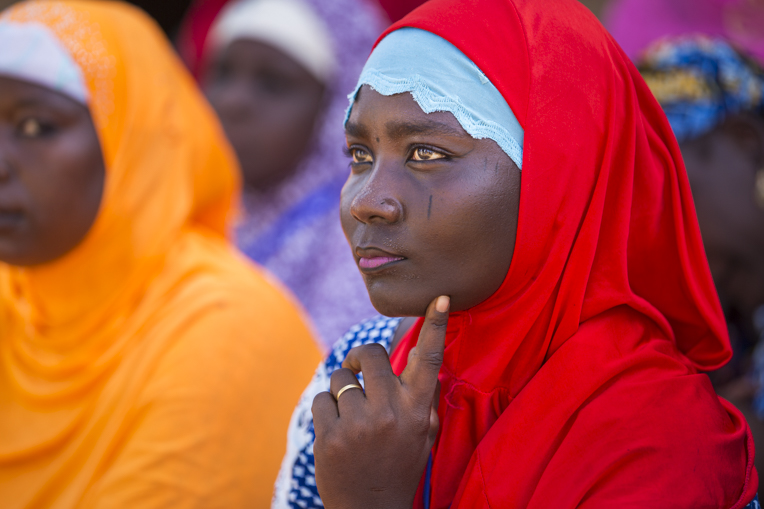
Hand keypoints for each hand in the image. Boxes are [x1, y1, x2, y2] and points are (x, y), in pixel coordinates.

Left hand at [312, 295, 449, 508]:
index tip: (441, 298)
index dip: (436, 327)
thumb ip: (419, 398)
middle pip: (369, 354)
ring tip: (349, 414)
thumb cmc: (398, 466)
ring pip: (339, 376)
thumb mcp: (420, 434)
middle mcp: (390, 412)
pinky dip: (325, 409)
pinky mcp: (329, 436)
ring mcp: (358, 424)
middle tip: (360, 370)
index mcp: (416, 411)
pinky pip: (320, 398)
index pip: (429, 360)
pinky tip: (335, 430)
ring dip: (341, 388)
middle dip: (361, 358)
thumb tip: (411, 357)